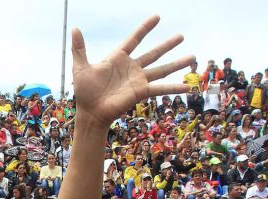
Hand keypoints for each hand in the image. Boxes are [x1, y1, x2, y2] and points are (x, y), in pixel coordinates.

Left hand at [72, 16, 192, 128]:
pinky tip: (189, 87)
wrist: (90, 112)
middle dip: (168, 45)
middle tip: (181, 35)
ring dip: (178, 63)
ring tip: (193, 56)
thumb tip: (74, 29)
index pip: (134, 39)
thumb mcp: (80, 67)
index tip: (157, 17)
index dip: (145, 28)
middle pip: (154, 53)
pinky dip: (175, 88)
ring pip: (162, 68)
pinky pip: (161, 89)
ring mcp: (138, 80)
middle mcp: (132, 68)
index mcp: (118, 58)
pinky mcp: (142, 92)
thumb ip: (79, 48)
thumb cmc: (84, 92)